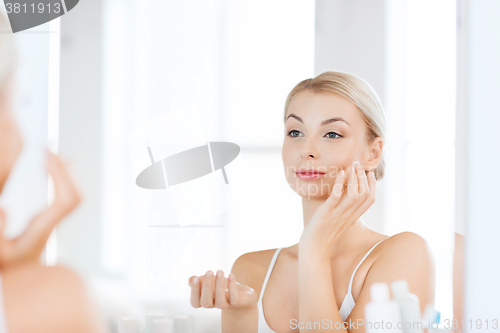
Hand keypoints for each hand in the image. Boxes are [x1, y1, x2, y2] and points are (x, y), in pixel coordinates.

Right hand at [0, 149, 81, 268]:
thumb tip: (5, 208)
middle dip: (64, 170)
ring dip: (64, 172)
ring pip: (73, 193)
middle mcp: (52, 223)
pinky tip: (51, 167)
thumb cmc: (4, 265)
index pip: (66, 200)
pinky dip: (61, 178)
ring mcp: (52, 220)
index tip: (47, 159)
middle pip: (74, 193)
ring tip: (50, 153)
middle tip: (48, 149)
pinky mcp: (47, 218)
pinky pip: (64, 194)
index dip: (62, 177)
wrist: (14, 278)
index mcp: (42, 229)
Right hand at [188, 270, 256, 309]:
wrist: (241, 294)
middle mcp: (213, 305)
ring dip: (219, 285)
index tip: (195, 277)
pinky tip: (231, 275)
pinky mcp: (237, 303)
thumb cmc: (221, 286)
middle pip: (206, 303)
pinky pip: (234, 298)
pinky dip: (232, 286)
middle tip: (209, 271)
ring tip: (220, 271)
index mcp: (204, 301)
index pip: (195, 302)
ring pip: (220, 302)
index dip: (194, 291)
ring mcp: (225, 305)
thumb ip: (198, 281)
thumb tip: (191, 279)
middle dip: (206, 286)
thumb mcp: (208, 281)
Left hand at [299, 161, 376, 253]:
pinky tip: (340, 173)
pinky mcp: (326, 214)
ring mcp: (338, 215)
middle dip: (363, 177)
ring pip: (355, 195)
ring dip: (354, 178)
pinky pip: (336, 197)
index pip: (370, 200)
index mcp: (353, 217)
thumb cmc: (323, 234)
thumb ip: (344, 209)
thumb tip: (344, 194)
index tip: (370, 173)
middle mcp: (348, 215)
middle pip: (365, 194)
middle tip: (358, 164)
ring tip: (351, 166)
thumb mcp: (337, 220)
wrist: (314, 250)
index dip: (372, 185)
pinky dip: (340, 184)